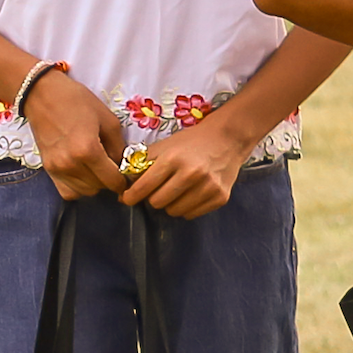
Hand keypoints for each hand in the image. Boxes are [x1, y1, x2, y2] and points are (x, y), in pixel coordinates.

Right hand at [24, 68, 129, 199]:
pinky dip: (78, 187)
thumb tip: (124, 165)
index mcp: (87, 150)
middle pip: (99, 188)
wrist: (42, 96)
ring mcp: (56, 169)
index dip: (124, 180)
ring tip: (99, 168)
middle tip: (114, 168)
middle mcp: (70, 164)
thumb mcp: (108, 120)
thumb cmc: (78, 102)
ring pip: (83, 192)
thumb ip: (118, 147)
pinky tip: (84, 173)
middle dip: (110, 181)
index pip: (112, 180)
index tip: (128, 175)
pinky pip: (66, 191)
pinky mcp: (47, 169)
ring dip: (95, 184)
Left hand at [122, 117, 258, 217]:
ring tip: (178, 190)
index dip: (130, 196)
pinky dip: (187, 207)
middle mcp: (192, 174)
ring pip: (174, 211)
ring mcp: (209, 187)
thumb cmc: (192, 142)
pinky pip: (191, 214)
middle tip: (159, 189)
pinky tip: (192, 193)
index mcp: (173, 159)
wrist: (228, 139)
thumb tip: (123, 193)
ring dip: (171, 204)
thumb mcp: (165, 146)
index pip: (142, 188)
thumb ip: (142, 166)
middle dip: (153, 197)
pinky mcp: (220, 197)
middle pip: (157, 203)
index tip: (128, 197)